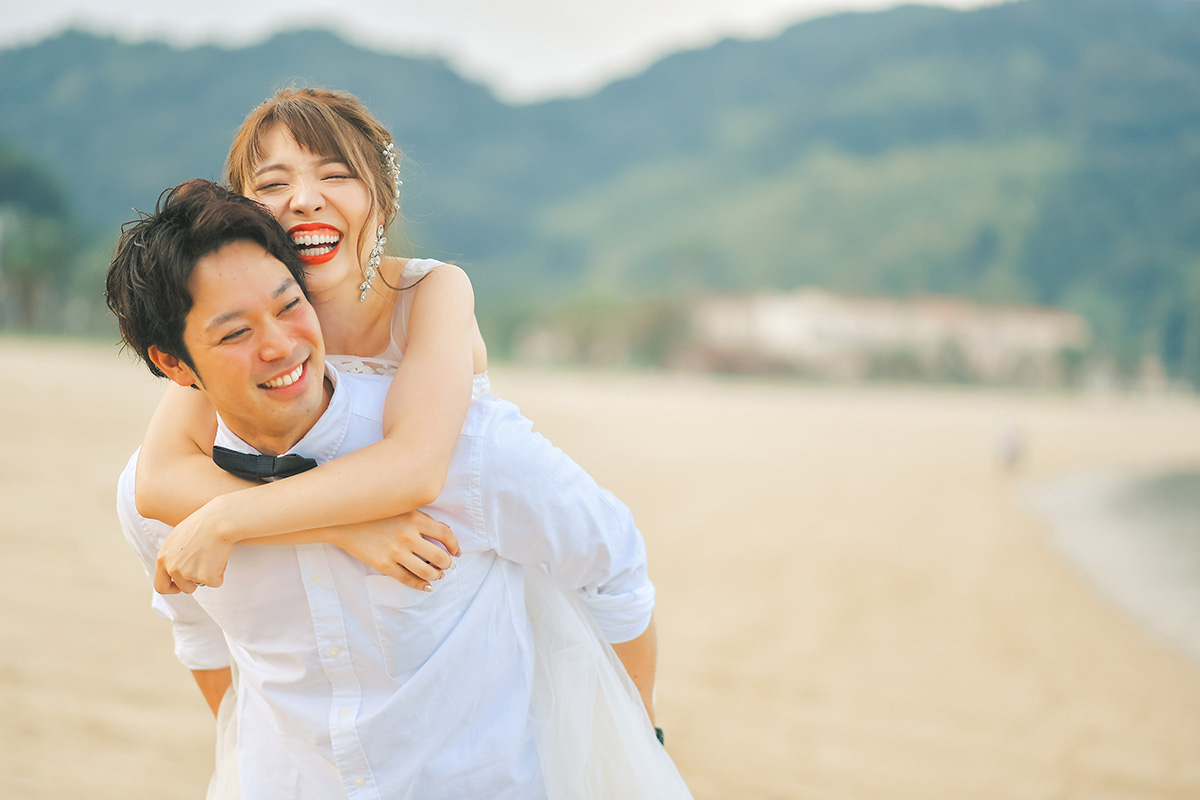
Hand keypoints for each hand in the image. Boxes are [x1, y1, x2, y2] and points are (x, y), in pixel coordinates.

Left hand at [155, 499, 232, 593]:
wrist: (220, 521)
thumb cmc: (203, 523)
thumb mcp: (179, 537)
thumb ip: (174, 555)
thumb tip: (178, 566)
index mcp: (163, 558)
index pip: (160, 585)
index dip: (171, 588)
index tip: (179, 587)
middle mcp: (173, 568)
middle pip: (183, 587)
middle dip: (194, 583)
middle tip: (204, 571)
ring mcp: (188, 574)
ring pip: (200, 584)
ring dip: (208, 576)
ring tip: (214, 557)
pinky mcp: (205, 577)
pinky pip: (216, 582)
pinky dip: (220, 573)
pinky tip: (222, 557)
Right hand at [335, 511, 461, 590]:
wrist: (343, 521)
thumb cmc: (376, 512)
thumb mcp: (402, 507)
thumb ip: (423, 518)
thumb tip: (445, 530)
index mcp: (415, 518)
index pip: (445, 534)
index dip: (455, 545)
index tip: (457, 551)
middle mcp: (407, 535)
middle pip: (439, 556)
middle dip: (447, 563)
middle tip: (447, 565)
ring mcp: (395, 551)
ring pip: (426, 571)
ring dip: (437, 576)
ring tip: (438, 575)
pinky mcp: (383, 564)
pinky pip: (407, 579)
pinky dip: (420, 585)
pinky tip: (425, 586)